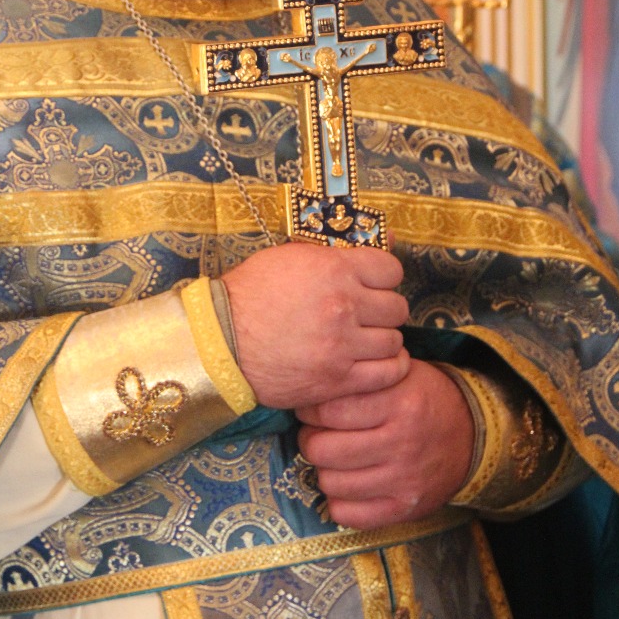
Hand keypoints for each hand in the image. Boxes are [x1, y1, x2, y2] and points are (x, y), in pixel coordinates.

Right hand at [222, 241, 409, 409]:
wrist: (222, 340)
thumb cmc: (252, 293)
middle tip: (369, 313)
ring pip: (394, 341)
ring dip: (383, 338)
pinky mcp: (337, 379)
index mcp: (334, 269)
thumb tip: (387, 240)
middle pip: (396, 307)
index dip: (383, 276)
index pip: (391, 270)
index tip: (373, 284)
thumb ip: (336, 252)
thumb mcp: (291, 257)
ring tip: (367, 339)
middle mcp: (344, 306)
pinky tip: (376, 361)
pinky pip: (387, 373)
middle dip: (384, 309)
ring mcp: (342, 345)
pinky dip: (388, 367)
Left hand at [296, 359, 474, 529]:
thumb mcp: (400, 373)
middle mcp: (401, 442)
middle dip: (310, 440)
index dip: (310, 409)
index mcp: (398, 402)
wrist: (471, 436)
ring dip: (323, 470)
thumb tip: (315, 383)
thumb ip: (362, 376)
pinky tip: (347, 484)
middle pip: (323, 449)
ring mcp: (403, 480)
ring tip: (333, 458)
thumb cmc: (424, 398)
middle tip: (315, 434)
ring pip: (331, 483)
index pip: (329, 410)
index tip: (311, 408)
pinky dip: (339, 501)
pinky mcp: (405, 508)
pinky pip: (349, 515)